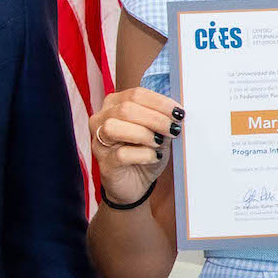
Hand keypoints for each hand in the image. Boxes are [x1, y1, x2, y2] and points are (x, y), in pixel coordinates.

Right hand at [90, 86, 179, 210]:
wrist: (135, 183)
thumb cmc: (144, 152)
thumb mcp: (158, 132)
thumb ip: (163, 119)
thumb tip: (177, 112)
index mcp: (114, 104)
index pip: (136, 94)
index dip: (160, 102)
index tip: (178, 113)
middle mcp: (101, 119)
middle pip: (126, 109)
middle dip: (155, 118)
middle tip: (173, 129)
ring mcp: (99, 142)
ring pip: (114, 127)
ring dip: (144, 134)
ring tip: (159, 142)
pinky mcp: (104, 163)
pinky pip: (121, 154)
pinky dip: (143, 154)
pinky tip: (154, 157)